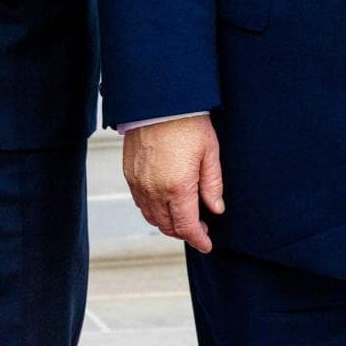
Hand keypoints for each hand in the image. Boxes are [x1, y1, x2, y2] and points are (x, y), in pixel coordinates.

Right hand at [123, 115, 223, 252]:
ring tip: (182, 216)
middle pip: (167, 226)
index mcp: (178, 187)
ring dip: (167, 223)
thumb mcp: (209, 153)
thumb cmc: (187, 123)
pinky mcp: (129, 173)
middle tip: (199, 228)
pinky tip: (164, 202)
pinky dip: (152, 209)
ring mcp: (139, 182)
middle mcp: (154, 189)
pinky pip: (139, 202)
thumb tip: (216, 209)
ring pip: (151, 216)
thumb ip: (212, 185)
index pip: (187, 226)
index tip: (206, 244)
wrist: (158, 101)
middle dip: (184, 232)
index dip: (198, 239)